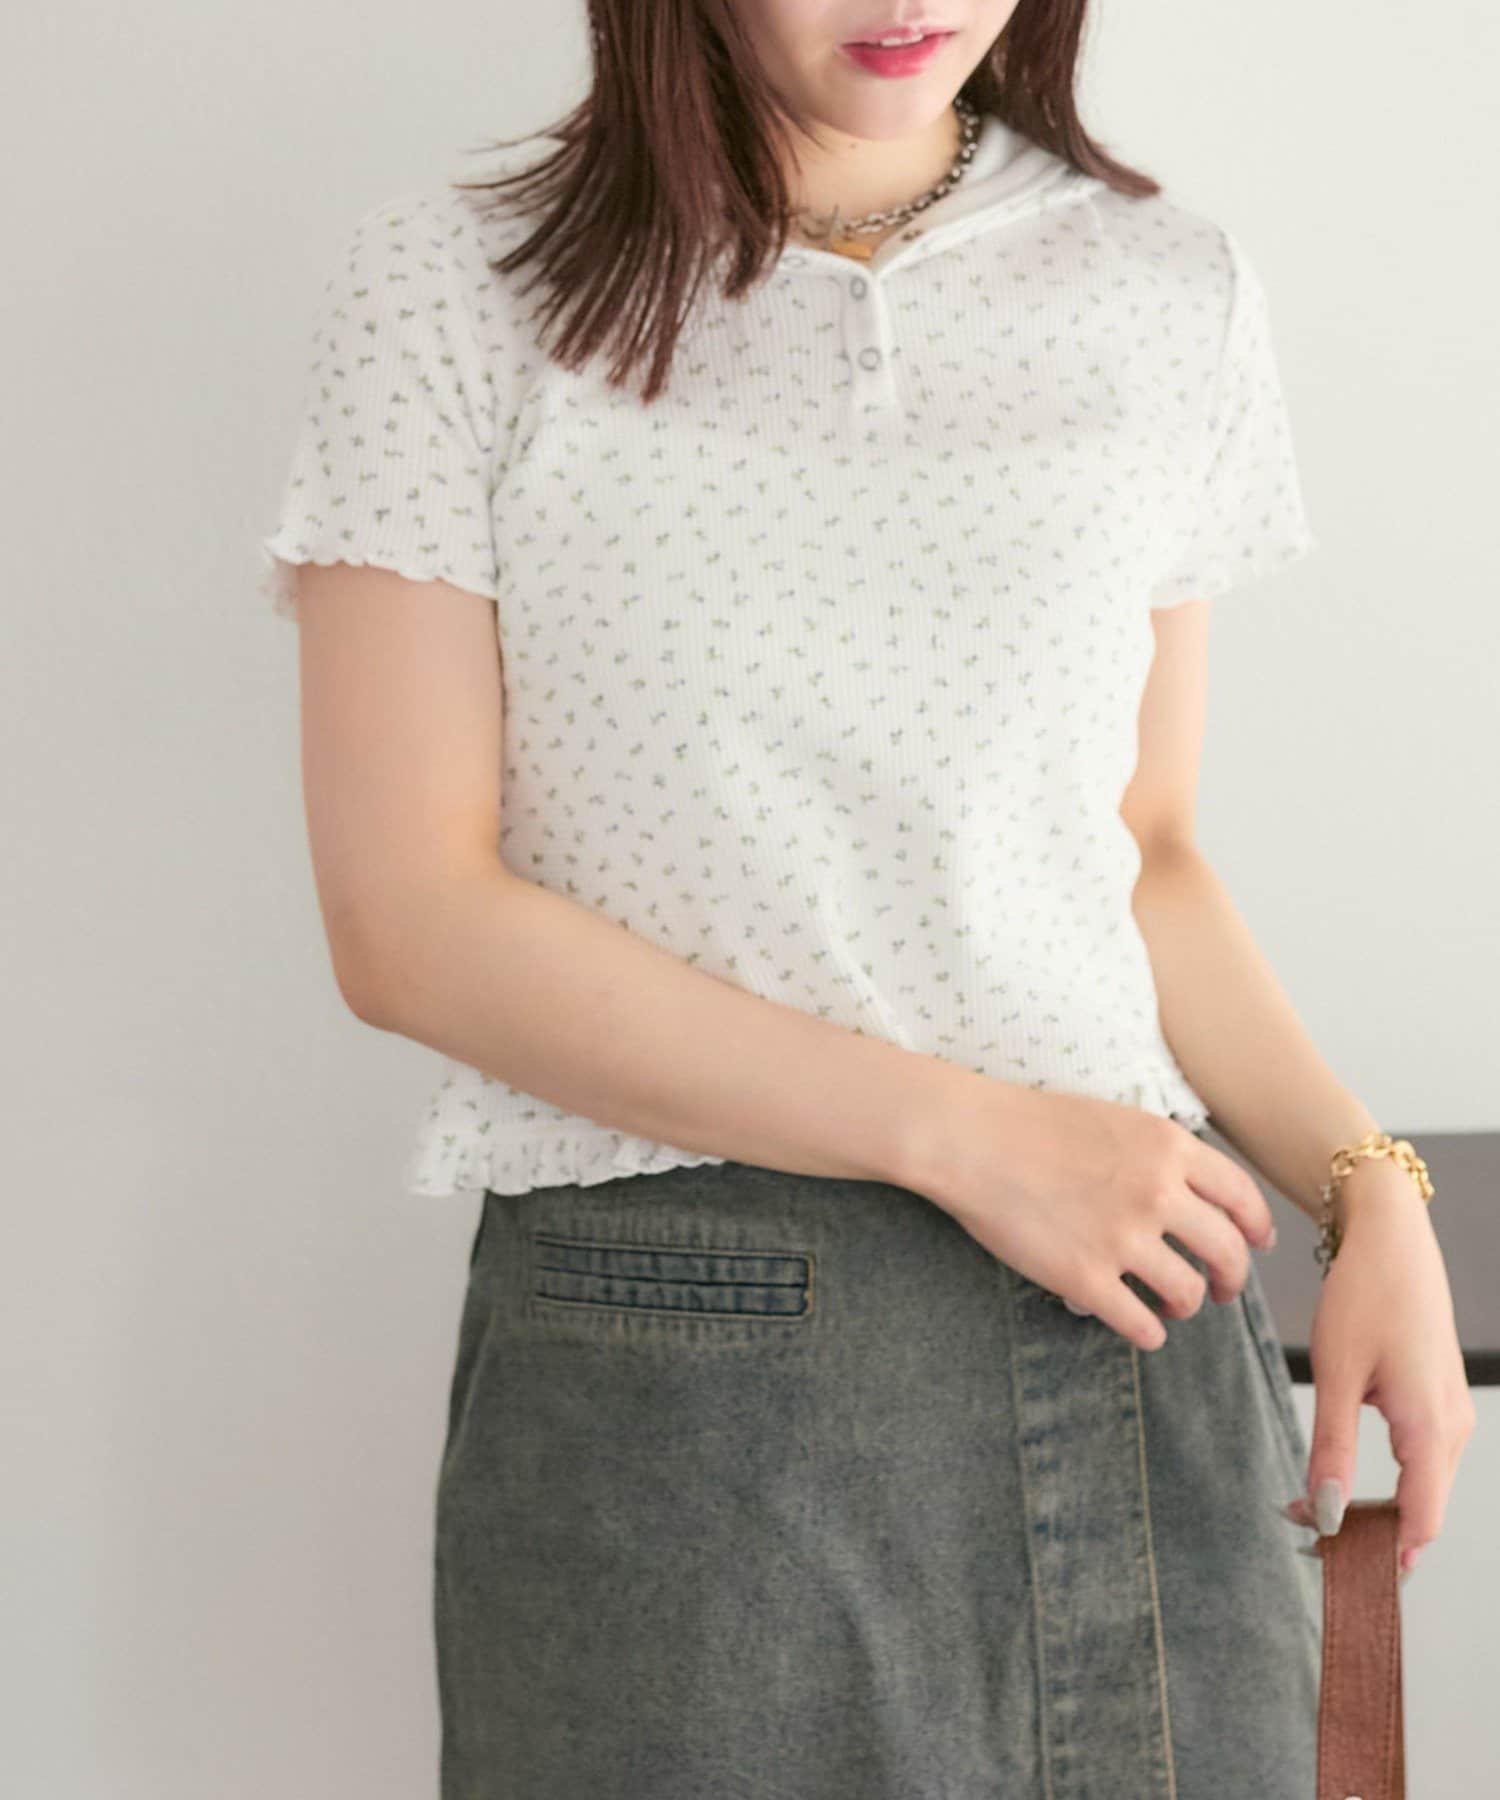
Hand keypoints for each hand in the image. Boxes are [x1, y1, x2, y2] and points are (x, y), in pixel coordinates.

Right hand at [916, 1083, 1276, 1349]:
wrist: (970, 1139)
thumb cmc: (1030, 1123)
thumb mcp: (1114, 1118)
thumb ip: (1159, 1153)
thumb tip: (1193, 1194)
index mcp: (1167, 1147)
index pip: (1241, 1196)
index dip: (1257, 1228)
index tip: (1257, 1245)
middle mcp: (1157, 1193)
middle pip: (1227, 1252)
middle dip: (1233, 1279)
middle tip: (1224, 1290)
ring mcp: (1122, 1238)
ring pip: (1189, 1293)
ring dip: (1187, 1306)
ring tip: (1172, 1307)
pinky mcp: (1086, 1278)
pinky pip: (1142, 1325)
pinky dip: (1148, 1333)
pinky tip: (1140, 1327)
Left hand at [1294, 1169, 1474, 1574]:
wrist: (1391, 1238)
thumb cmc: (1364, 1297)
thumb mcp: (1337, 1372)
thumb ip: (1331, 1446)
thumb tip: (1325, 1513)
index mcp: (1430, 1428)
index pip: (1418, 1524)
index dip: (1376, 1555)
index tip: (1325, 1564)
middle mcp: (1452, 1429)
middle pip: (1421, 1513)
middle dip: (1366, 1534)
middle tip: (1302, 1536)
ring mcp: (1450, 1415)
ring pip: (1421, 1488)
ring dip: (1373, 1508)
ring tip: (1310, 1509)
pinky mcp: (1438, 1400)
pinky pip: (1420, 1461)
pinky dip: (1385, 1481)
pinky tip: (1340, 1478)